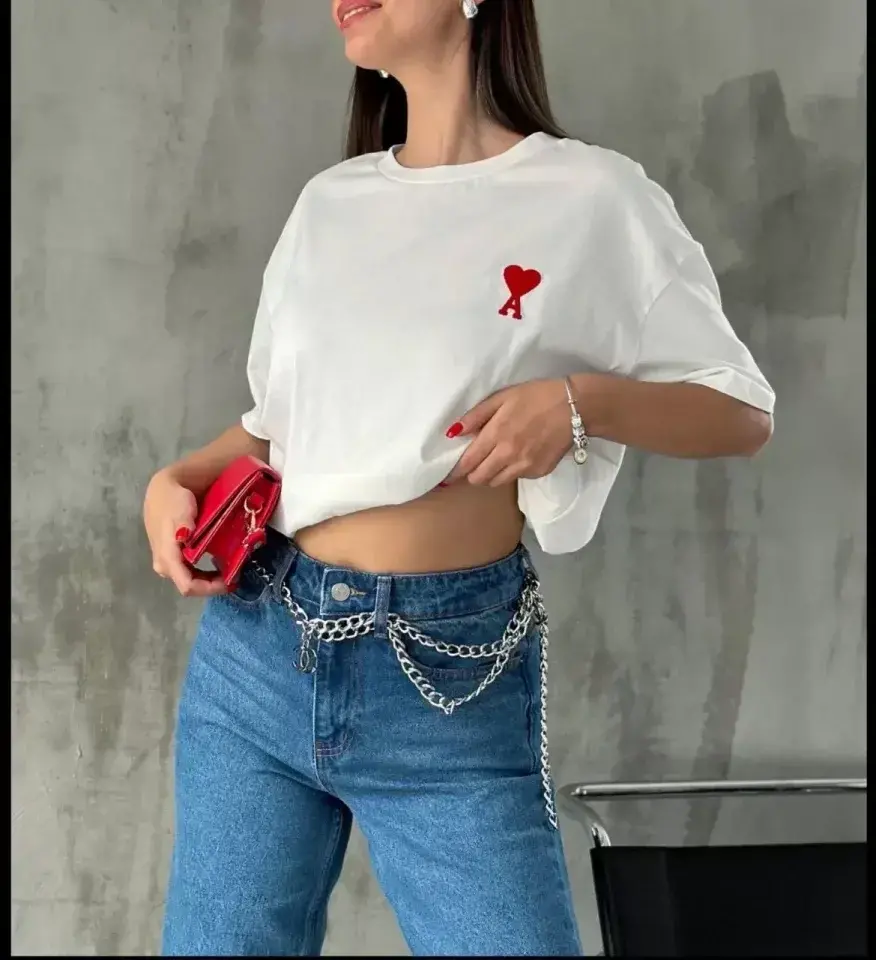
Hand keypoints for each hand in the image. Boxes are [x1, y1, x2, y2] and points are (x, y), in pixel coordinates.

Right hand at [143, 469, 226, 597]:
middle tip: (235, 576)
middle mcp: (165, 566)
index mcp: (166, 558)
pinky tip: (219, 564)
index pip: (188, 585)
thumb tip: (187, 540)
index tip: (232, 581)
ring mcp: (168, 563)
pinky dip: (206, 572)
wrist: (163, 490)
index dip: (211, 588)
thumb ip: (184, 528)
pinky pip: (190, 572)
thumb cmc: (173, 501)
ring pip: (191, 580)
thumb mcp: (180, 513)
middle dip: (214, 585)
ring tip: (230, 570)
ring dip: (210, 579)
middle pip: (191, 586)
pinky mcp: (172, 558)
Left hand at [445, 379, 573, 486]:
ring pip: (496, 482)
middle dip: (472, 474)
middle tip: (473, 466)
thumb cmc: (536, 397)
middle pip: (479, 478)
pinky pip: (517, 478)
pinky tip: (518, 456)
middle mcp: (508, 455)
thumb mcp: (502, 397)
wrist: (574, 407)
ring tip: (495, 461)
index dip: (455, 471)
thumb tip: (453, 432)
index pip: (468, 462)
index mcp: (496, 434)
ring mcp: (525, 466)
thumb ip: (476, 416)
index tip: (448, 475)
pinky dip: (511, 471)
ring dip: (491, 475)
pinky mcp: (539, 472)